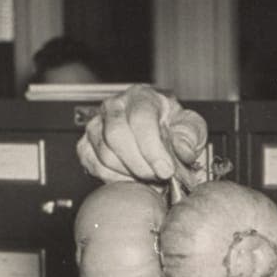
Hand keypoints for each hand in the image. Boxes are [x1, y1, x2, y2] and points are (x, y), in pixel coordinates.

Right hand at [76, 83, 208, 184]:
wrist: (158, 132)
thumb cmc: (172, 127)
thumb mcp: (190, 127)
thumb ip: (190, 136)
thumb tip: (183, 151)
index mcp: (141, 97)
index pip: (140, 119)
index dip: (153, 149)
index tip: (166, 170)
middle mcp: (114, 107)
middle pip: (117, 136)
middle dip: (141, 165)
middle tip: (159, 177)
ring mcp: (96, 126)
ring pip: (105, 154)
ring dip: (130, 174)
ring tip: (150, 178)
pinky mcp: (86, 146)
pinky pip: (94, 166)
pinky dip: (115, 179)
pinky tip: (132, 179)